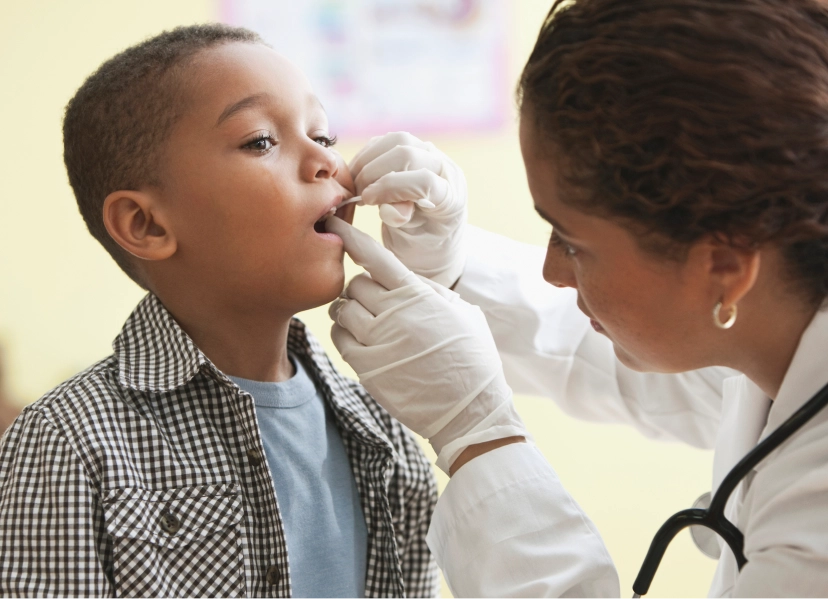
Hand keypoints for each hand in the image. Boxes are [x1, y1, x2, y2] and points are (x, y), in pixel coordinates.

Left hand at [326, 216, 526, 472]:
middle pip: (355, 284)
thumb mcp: (461, 312)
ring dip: (348, 310)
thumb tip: (405, 278)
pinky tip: (358, 338)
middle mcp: (394, 313)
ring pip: (342, 310)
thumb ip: (429, 290)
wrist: (471, 407)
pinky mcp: (368, 367)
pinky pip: (340, 339)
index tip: (336, 225)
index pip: (374, 256)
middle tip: (370, 300)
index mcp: (417, 294)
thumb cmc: (472, 358)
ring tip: (362, 319)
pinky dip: (344, 334)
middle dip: (359, 288)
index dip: (351, 237)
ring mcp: (378, 341)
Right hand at [349, 132, 466, 287]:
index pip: (425, 181)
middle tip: (359, 195)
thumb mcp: (413, 241)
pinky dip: (367, 155)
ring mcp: (432, 155)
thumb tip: (389, 208)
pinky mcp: (416, 149)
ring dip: (368, 159)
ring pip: (397, 140)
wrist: (432, 236)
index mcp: (452, 197)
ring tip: (356, 184)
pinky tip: (357, 175)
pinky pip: (388, 142)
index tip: (368, 201)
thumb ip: (403, 222)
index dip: (391, 187)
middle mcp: (446, 170)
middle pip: (407, 152)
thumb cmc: (422, 244)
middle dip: (375, 172)